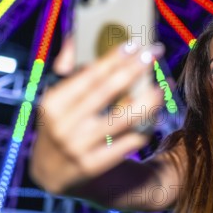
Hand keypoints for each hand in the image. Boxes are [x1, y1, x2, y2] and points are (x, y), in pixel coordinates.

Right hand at [29, 40, 164, 194]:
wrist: (50, 174)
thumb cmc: (61, 124)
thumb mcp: (57, 99)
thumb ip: (69, 67)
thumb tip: (77, 38)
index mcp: (52, 103)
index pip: (88, 75)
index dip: (113, 57)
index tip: (135, 43)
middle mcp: (62, 126)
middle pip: (106, 91)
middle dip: (134, 69)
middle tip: (156, 52)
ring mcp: (77, 149)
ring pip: (121, 120)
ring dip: (146, 101)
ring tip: (163, 87)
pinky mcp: (92, 168)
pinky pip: (126, 145)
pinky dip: (143, 130)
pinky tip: (156, 118)